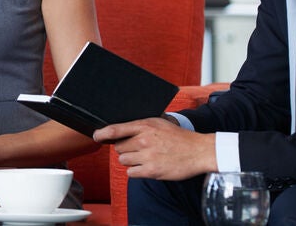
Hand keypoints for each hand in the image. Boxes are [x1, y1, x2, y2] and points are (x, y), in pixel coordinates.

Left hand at [93, 117, 216, 180]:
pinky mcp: (152, 171)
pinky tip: (146, 166)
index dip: (102, 133)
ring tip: (144, 157)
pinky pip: (131, 173)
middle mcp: (144, 140)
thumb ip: (141, 125)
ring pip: (124, 160)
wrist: (199, 151)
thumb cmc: (178, 137)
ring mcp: (148, 156)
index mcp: (145, 126)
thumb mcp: (160, 123)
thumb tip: (121, 128)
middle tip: (138, 149)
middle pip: (119, 148)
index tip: (96, 136)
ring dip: (130, 160)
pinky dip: (136, 171)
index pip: (116, 129)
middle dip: (125, 149)